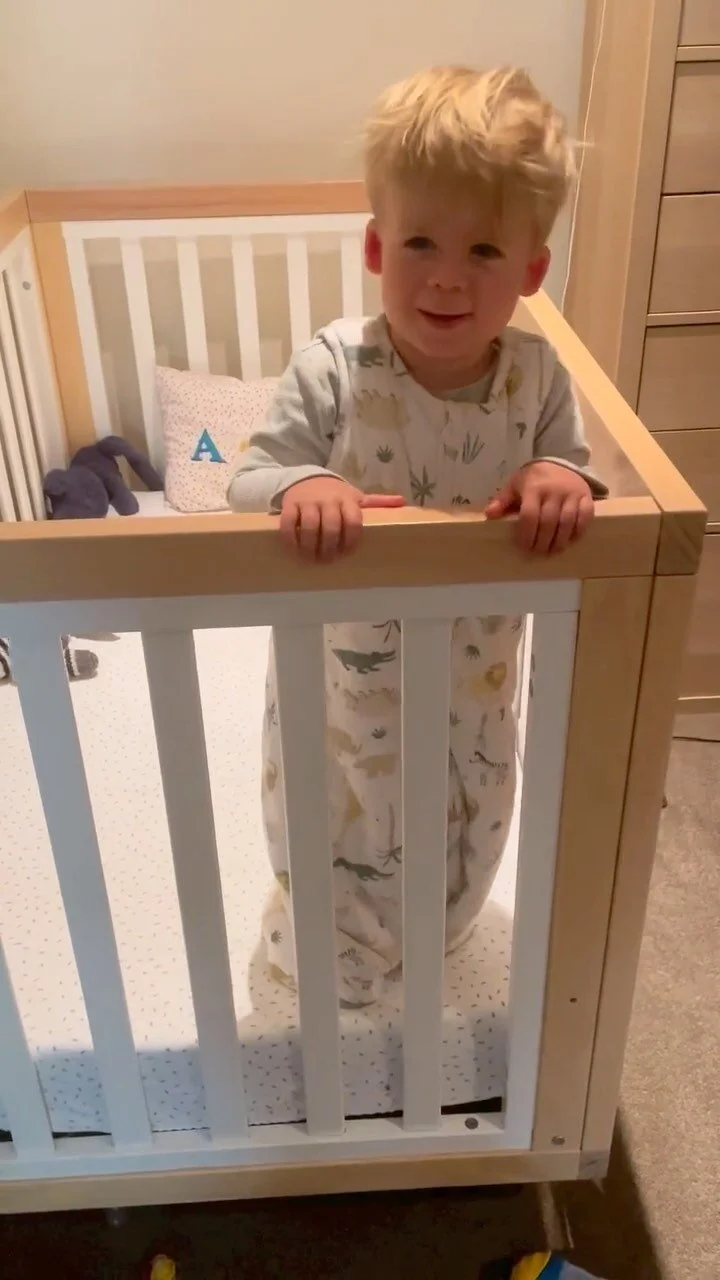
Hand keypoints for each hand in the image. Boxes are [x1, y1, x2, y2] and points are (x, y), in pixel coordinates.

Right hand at [279, 476, 404, 560]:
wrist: (307, 478)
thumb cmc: (336, 494)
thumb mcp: (356, 496)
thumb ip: (378, 502)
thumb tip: (403, 501)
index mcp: (348, 499)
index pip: (353, 521)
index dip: (351, 540)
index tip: (347, 553)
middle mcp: (329, 499)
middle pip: (331, 527)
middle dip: (330, 547)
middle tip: (328, 560)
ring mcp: (309, 501)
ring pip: (310, 526)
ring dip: (311, 547)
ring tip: (312, 559)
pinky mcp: (291, 504)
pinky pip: (289, 523)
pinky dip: (291, 539)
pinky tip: (295, 550)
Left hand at [485, 461, 593, 553]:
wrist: (560, 461)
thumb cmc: (534, 478)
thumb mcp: (515, 484)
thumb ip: (503, 500)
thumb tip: (490, 515)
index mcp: (534, 488)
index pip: (529, 515)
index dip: (526, 534)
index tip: (523, 547)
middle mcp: (554, 490)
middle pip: (548, 522)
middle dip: (542, 541)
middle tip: (537, 553)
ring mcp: (572, 493)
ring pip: (567, 522)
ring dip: (559, 541)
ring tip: (552, 551)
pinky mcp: (586, 496)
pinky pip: (585, 516)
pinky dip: (578, 531)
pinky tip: (570, 541)